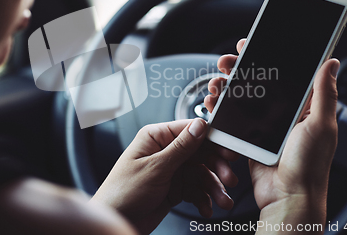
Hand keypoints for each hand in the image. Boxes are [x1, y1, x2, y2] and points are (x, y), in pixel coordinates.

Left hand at [92, 118, 238, 234]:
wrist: (116, 220)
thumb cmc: (123, 192)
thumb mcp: (155, 168)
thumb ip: (181, 147)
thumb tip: (200, 125)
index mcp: (156, 137)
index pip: (190, 130)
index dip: (212, 139)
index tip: (229, 150)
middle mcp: (165, 151)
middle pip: (200, 153)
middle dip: (216, 167)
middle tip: (229, 179)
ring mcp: (170, 170)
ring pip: (201, 173)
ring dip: (213, 187)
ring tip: (222, 201)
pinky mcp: (174, 187)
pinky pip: (196, 189)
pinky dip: (203, 198)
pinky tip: (207, 207)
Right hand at [205, 39, 339, 233]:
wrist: (287, 196)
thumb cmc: (308, 165)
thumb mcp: (321, 125)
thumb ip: (324, 93)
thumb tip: (332, 62)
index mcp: (301, 106)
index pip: (281, 73)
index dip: (264, 57)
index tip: (249, 45)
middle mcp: (280, 112)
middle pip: (255, 81)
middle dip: (237, 68)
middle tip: (225, 62)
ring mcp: (262, 125)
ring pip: (239, 96)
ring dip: (224, 86)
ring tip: (215, 82)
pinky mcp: (247, 137)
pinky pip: (231, 117)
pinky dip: (219, 107)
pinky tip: (212, 101)